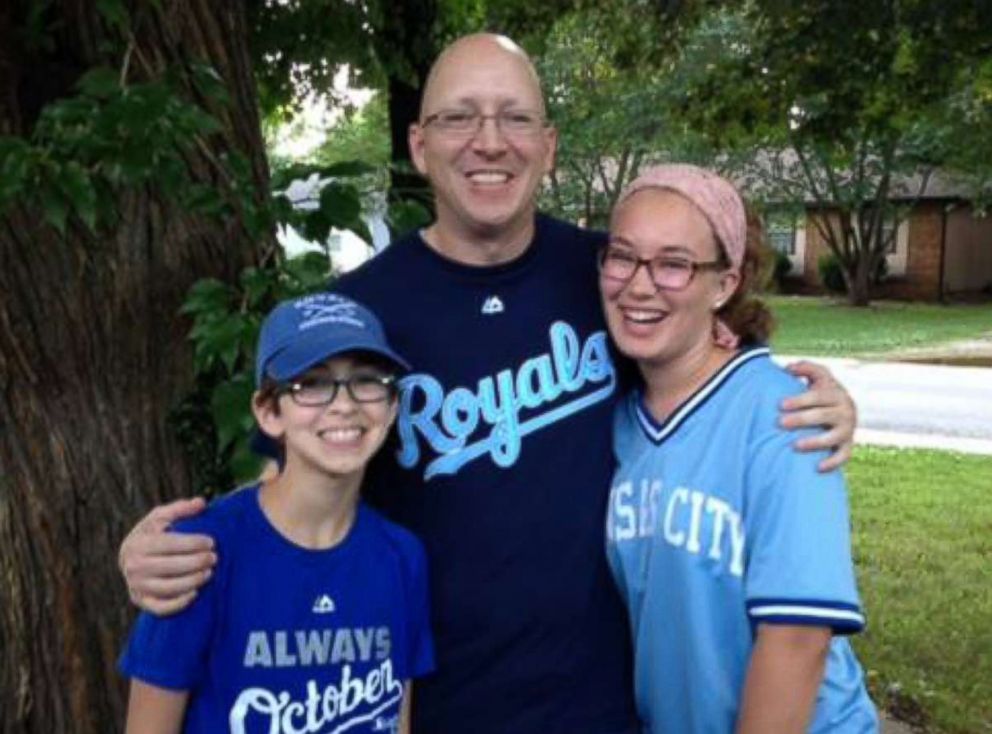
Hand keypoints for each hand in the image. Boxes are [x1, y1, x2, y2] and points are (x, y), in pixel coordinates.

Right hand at [118, 498, 215, 614]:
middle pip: (169, 567)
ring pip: (167, 588)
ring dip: (192, 581)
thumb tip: (201, 503)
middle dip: (196, 562)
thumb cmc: (152, 534)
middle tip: (214, 558)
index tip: (211, 541)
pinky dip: (178, 603)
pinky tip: (195, 593)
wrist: (131, 557)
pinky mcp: (142, 601)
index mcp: (138, 544)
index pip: (168, 544)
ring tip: (209, 573)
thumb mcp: (161, 517)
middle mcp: (134, 566)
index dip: (192, 543)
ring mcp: (136, 586)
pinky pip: (160, 608)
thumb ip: (181, 508)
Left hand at [780, 360, 856, 471]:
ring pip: (833, 437)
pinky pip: (843, 456)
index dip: (800, 400)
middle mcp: (845, 411)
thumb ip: (806, 368)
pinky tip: (818, 467)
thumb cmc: (822, 393)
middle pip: (823, 416)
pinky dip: (833, 462)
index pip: (819, 396)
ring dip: (815, 442)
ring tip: (794, 446)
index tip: (780, 405)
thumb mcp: (818, 377)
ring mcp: (848, 430)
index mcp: (836, 394)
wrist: (842, 412)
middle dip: (802, 420)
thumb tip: (789, 368)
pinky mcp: (848, 446)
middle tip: (780, 423)